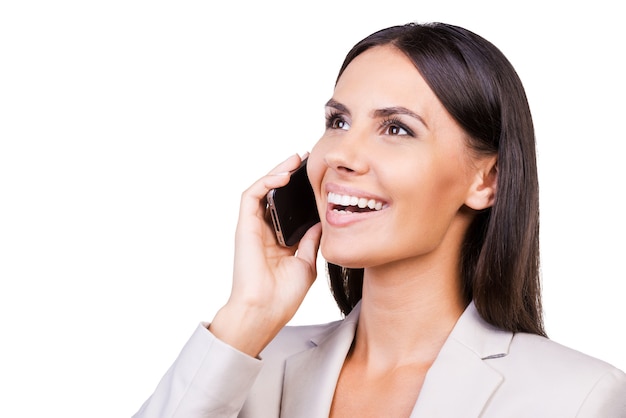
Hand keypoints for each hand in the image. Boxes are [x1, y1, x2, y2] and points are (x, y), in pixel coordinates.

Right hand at [209, 154, 321, 356]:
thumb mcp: (306, 263)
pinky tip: (283, 175)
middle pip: (275, 194)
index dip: (298, 190)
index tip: (316, 176)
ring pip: (262, 190)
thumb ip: (311, 241)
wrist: (265, 310)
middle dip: (288, 174)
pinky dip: (266, 182)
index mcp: (278, 240)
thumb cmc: (283, 295)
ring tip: (295, 160)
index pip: (288, 207)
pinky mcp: (244, 226)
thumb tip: (322, 221)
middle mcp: (264, 231)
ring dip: (277, 172)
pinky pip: (251, 196)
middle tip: (305, 159)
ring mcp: (253, 227)